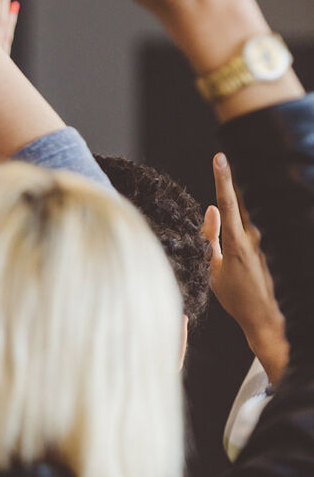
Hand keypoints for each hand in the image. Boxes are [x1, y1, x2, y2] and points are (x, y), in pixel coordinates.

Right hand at [203, 151, 287, 383]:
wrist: (265, 318)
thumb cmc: (236, 298)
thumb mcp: (211, 269)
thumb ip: (209, 237)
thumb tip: (210, 210)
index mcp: (236, 241)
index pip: (228, 202)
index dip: (222, 178)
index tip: (219, 158)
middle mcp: (253, 237)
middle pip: (241, 201)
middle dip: (232, 182)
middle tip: (223, 159)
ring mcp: (263, 243)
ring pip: (246, 215)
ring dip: (237, 203)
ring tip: (227, 190)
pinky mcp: (267, 249)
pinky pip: (250, 228)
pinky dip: (242, 220)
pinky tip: (237, 226)